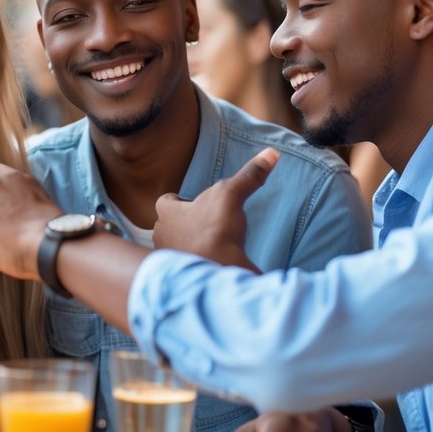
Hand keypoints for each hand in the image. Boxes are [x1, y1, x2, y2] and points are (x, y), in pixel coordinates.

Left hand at [154, 148, 278, 269]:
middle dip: (182, 225)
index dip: (177, 201)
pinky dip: (194, 265)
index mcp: (166, 213)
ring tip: (207, 246)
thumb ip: (249, 175)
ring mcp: (168, 259)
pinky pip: (183, 268)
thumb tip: (271, 153)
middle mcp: (161, 236)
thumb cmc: (215, 230)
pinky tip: (210, 265)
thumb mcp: (232, 195)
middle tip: (202, 225)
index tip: (191, 202)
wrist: (215, 270)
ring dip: (188, 246)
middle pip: (168, 226)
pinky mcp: (178, 279)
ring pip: (174, 247)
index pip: (165, 201)